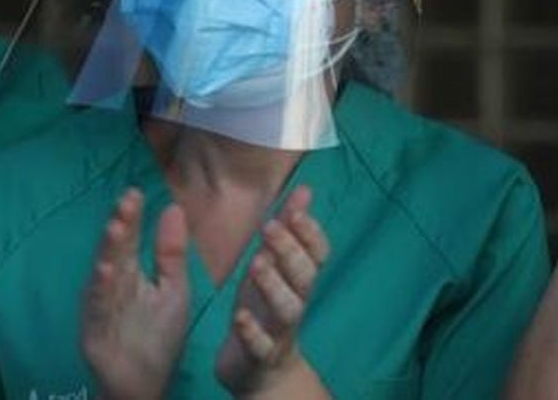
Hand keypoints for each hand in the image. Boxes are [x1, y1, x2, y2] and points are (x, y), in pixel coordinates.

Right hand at [82, 189, 190, 399]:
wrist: (145, 381)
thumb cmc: (159, 333)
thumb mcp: (173, 288)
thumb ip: (171, 252)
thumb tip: (173, 207)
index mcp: (130, 273)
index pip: (129, 239)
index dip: (131, 216)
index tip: (136, 191)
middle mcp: (111, 286)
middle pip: (115, 251)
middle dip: (120, 225)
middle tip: (126, 199)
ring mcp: (101, 308)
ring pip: (102, 275)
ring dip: (107, 251)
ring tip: (115, 226)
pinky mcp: (95, 331)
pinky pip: (98, 308)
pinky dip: (100, 289)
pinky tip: (104, 270)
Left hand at [215, 186, 329, 397]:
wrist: (263, 369)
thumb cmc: (267, 307)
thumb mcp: (275, 266)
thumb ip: (289, 229)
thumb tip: (304, 188)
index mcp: (299, 279)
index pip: (318, 254)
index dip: (311, 233)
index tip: (295, 211)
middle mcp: (296, 302)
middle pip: (305, 276)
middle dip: (290, 251)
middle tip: (269, 227)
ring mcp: (280, 330)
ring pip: (288, 309)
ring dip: (274, 285)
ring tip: (256, 264)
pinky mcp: (261, 355)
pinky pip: (261, 345)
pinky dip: (252, 331)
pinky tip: (239, 316)